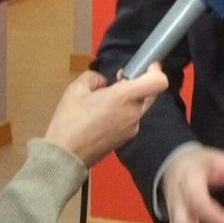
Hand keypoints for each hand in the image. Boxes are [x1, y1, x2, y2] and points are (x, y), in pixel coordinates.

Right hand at [42, 67, 167, 167]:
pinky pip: (132, 118)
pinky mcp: (127, 139)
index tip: (147, 66)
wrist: (65, 157)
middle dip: (139, 83)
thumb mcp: (76, 89)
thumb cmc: (70, 121)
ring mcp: (132, 128)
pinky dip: (124, 112)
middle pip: (150, 93)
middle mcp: (134, 113)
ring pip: (140, 106)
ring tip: (106, 100)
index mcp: (124, 98)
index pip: (158, 82)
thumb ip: (94, 78)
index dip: (156, 71)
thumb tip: (103, 82)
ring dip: (129, 99)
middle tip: (120, 80)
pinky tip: (104, 116)